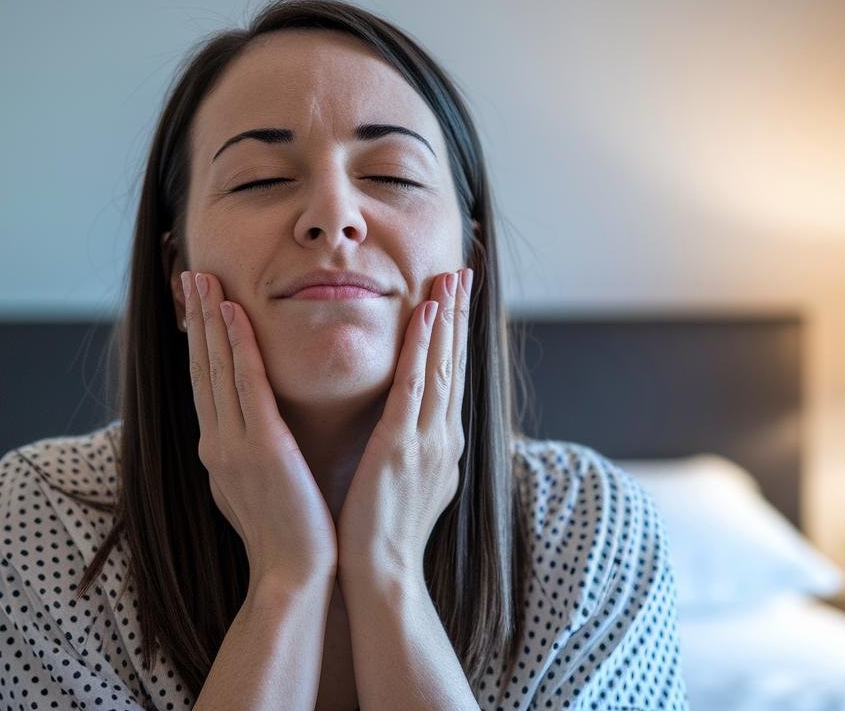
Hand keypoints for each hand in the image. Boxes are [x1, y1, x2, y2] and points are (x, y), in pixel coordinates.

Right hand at [181, 270, 338, 585]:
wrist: (293, 576)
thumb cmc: (285, 537)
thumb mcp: (255, 489)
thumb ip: (248, 456)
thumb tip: (245, 435)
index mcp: (217, 451)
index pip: (205, 383)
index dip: (198, 341)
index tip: (195, 305)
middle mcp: (216, 442)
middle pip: (202, 367)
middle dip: (194, 319)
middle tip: (189, 275)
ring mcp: (234, 444)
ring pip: (217, 368)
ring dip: (208, 320)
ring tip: (202, 279)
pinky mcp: (261, 447)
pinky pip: (246, 385)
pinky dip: (236, 347)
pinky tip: (231, 314)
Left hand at [335, 267, 472, 585]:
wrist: (381, 572)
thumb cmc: (384, 532)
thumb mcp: (408, 482)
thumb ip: (413, 449)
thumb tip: (411, 429)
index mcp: (441, 443)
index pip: (448, 377)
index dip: (454, 335)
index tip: (456, 298)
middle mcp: (443, 436)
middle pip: (453, 363)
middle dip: (459, 316)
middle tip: (463, 272)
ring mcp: (428, 440)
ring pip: (440, 365)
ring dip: (446, 319)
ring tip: (451, 278)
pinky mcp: (403, 446)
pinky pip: (415, 386)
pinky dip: (423, 348)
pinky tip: (426, 316)